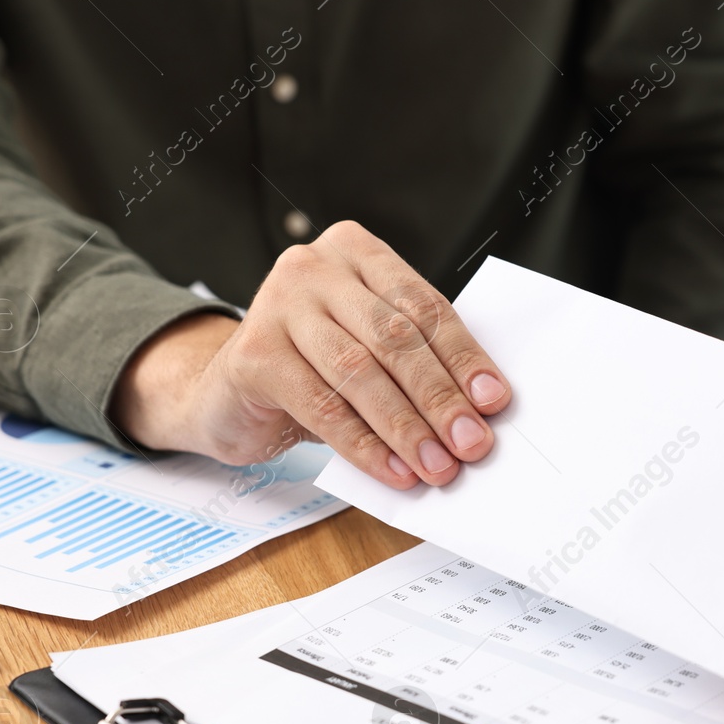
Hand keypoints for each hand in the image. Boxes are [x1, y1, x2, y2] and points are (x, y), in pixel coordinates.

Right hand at [112, 221, 511, 487]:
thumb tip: (477, 410)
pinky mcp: (254, 353)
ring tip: (437, 465)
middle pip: (394, 337)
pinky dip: (365, 445)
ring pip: (359, 372)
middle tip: (471, 442)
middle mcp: (314, 268)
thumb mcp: (369, 351)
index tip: (494, 400)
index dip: (463, 357)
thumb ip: (414, 363)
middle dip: (439, 397)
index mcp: (357, 252)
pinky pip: (323, 407)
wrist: (229, 396)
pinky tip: (393, 471)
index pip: (424, 305)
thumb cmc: (312, 369)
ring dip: (406, 427)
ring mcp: (277, 305)